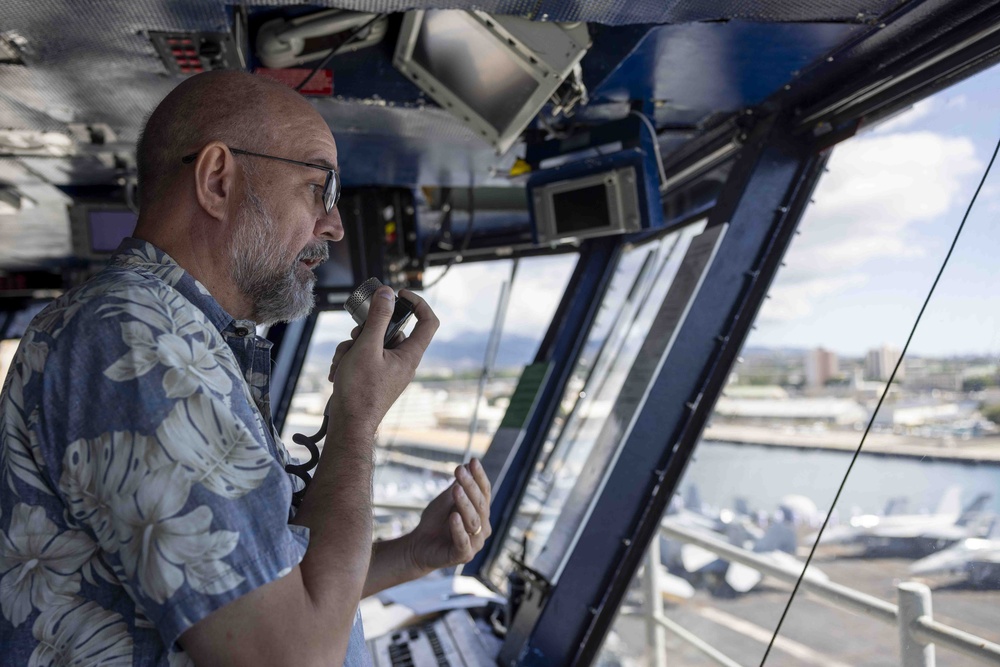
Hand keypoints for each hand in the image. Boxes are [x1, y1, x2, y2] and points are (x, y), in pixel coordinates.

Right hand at [328, 288, 436, 435]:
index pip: (428, 321)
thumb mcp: (367, 347)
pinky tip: (339, 371)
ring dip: (352, 347)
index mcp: (410, 355)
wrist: (348, 423)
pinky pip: (365, 358)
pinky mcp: (376, 377)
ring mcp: (389, 370)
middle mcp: (403, 362)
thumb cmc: (359, 390)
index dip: (417, 303)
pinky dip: (350, 360)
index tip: (399, 295)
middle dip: (367, 331)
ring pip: (373, 344)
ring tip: (342, 363)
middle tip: (354, 338)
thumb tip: (388, 294)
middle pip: (391, 331)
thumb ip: (378, 318)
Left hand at [406, 459, 491, 572]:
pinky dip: (458, 528)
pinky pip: (463, 541)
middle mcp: (483, 526)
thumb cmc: (435, 521)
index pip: (484, 492)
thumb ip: (458, 487)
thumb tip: (468, 465)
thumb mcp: (446, 500)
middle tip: (460, 471)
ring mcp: (475, 542)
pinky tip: (453, 516)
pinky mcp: (464, 555)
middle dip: (470, 486)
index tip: (473, 461)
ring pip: (473, 521)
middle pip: (480, 504)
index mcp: (481, 512)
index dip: (479, 476)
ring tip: (455, 489)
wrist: (419, 544)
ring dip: (464, 504)